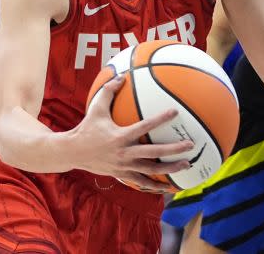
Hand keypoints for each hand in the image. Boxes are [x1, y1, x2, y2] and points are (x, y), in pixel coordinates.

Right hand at [68, 74, 193, 192]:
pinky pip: (142, 182)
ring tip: (186, 165)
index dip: (160, 119)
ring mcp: (124, 166)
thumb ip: (108, 91)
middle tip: (190, 144)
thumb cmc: (86, 128)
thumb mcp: (95, 108)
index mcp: (120, 136)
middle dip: (173, 149)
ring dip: (170, 168)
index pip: (144, 126)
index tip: (175, 112)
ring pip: (151, 170)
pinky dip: (156, 185)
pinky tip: (170, 186)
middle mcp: (124, 153)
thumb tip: (121, 75)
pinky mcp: (122, 175)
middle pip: (153, 153)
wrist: (73, 153)